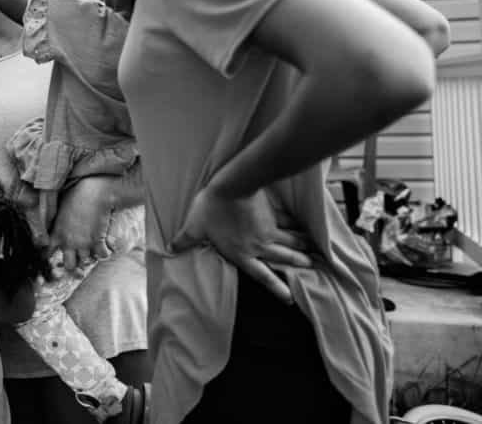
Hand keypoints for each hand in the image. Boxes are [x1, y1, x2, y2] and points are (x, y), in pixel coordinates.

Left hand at [49, 176, 115, 272]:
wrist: (92, 192)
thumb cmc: (75, 195)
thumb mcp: (60, 209)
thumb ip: (56, 222)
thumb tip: (53, 224)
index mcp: (56, 234)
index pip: (48, 253)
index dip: (51, 256)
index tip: (55, 256)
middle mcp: (68, 242)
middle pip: (69, 266)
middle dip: (74, 263)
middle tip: (80, 257)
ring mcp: (83, 243)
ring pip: (86, 262)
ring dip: (91, 256)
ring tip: (94, 248)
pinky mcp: (97, 241)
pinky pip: (102, 256)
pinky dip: (105, 252)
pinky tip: (106, 247)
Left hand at [171, 187, 313, 303]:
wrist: (232, 187)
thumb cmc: (211, 209)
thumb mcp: (195, 227)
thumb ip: (185, 240)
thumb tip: (171, 248)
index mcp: (241, 254)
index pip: (261, 275)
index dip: (276, 288)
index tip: (289, 298)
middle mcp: (259, 246)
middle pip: (283, 258)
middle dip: (298, 263)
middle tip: (312, 266)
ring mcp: (269, 230)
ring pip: (290, 242)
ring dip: (302, 246)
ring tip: (315, 251)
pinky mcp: (273, 215)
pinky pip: (288, 223)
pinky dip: (298, 226)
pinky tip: (306, 227)